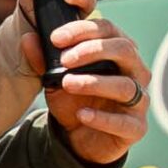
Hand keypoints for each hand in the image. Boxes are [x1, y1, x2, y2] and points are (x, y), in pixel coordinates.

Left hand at [24, 14, 149, 167]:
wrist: (78, 138)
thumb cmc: (73, 101)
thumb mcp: (55, 79)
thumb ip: (43, 60)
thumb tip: (28, 39)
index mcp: (118, 53)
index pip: (108, 30)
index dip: (83, 30)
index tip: (56, 38)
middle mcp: (134, 72)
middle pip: (124, 50)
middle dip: (93, 50)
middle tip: (65, 59)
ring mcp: (139, 100)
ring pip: (126, 86)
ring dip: (95, 82)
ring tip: (68, 83)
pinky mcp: (136, 128)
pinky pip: (125, 122)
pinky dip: (102, 118)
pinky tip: (82, 114)